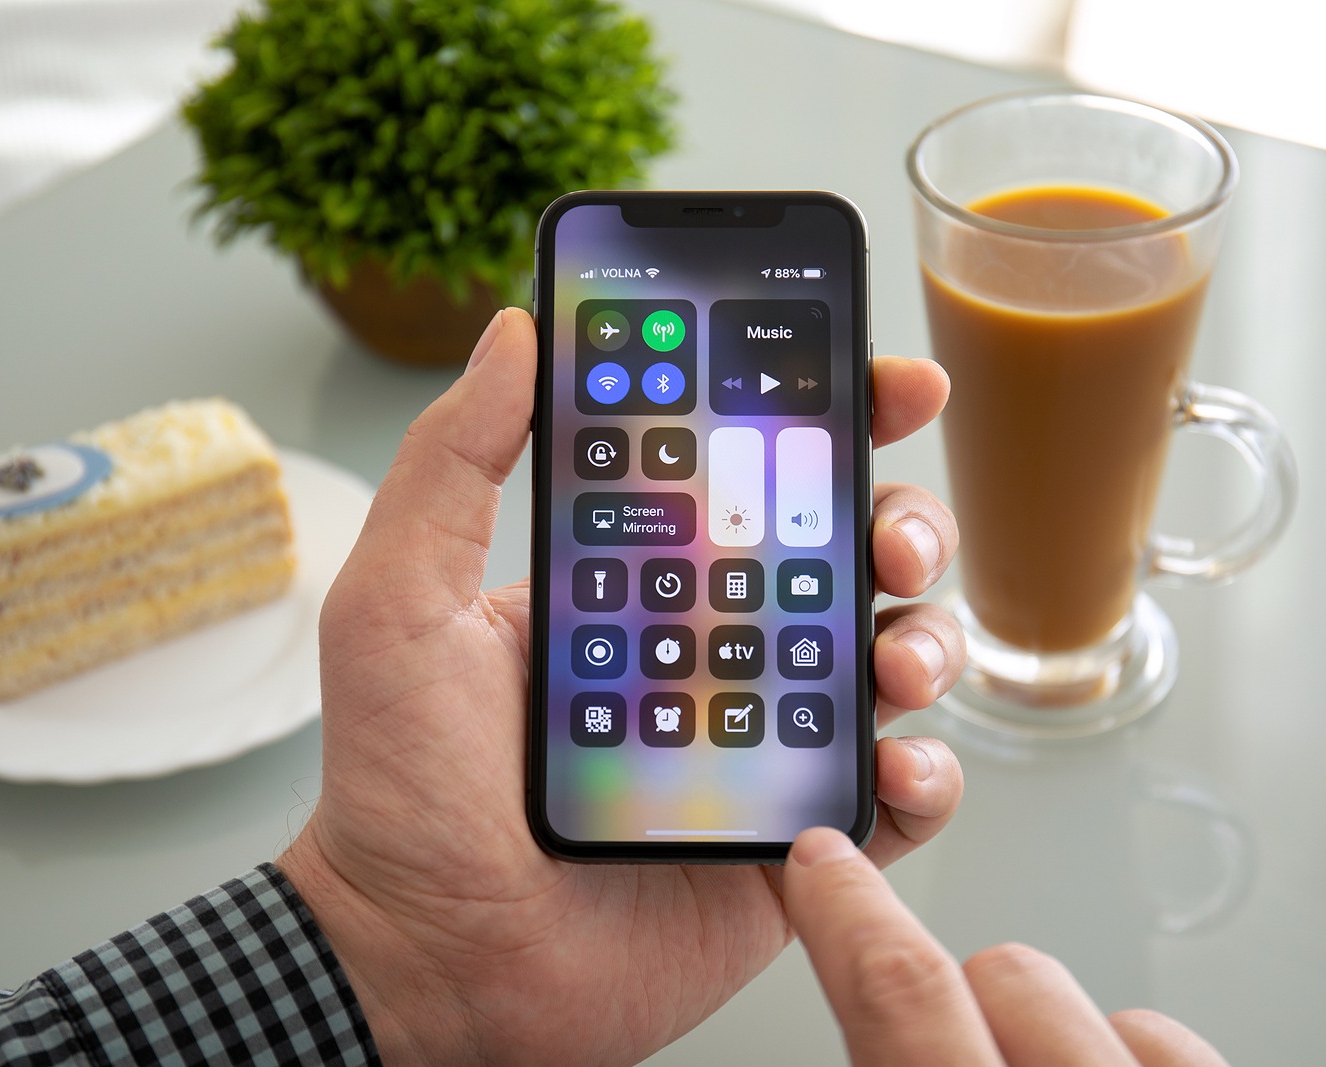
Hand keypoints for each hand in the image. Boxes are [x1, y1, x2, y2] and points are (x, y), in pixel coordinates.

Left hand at [278, 308, 965, 1065]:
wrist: (425, 959)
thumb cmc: (400, 787)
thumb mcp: (401, 602)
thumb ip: (453, 465)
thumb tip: (514, 333)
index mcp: (643, 580)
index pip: (754, 476)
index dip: (833, 417)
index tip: (887, 382)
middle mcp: (715, 650)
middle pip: (848, 556)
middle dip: (902, 524)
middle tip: (888, 540)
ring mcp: (761, 746)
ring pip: (891, 660)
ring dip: (926, 640)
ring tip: (893, 659)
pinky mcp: (791, 841)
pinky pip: (894, 798)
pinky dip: (926, 775)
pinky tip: (895, 766)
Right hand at [785, 827, 1230, 1066]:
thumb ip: (881, 1054)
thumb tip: (857, 1014)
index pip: (903, 989)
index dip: (851, 912)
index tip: (821, 860)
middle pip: (1009, 974)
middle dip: (961, 997)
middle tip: (938, 1051)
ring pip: (1105, 1005)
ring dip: (1050, 1038)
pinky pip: (1172, 1044)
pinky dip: (1128, 1060)